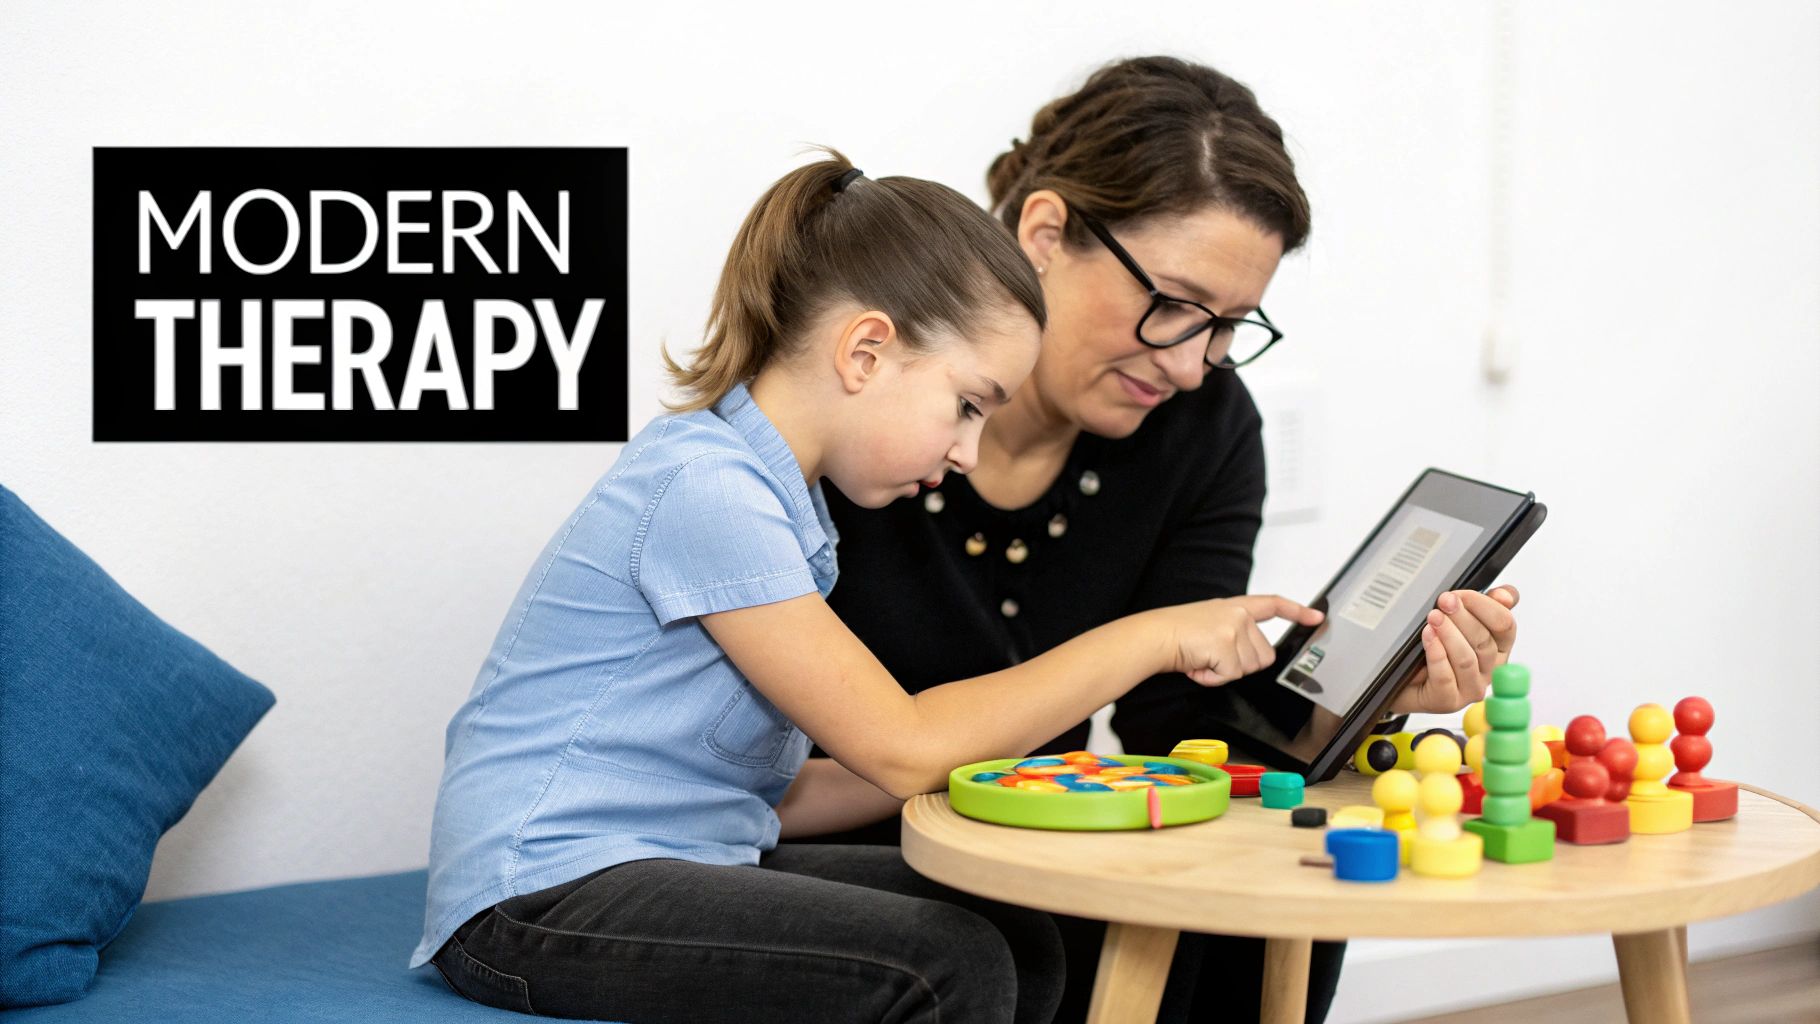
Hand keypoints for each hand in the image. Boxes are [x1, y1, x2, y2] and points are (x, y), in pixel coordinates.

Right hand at [1153, 595, 1324, 686]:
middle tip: (1212, 657)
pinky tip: (1198, 666)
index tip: (1316, 617)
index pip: (1272, 604)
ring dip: (1224, 672)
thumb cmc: (1173, 633)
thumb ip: (1234, 632)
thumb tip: (1249, 656)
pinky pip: (1231, 676)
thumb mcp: (1209, 623)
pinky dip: (1213, 678)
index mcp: (1234, 607)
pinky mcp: (1227, 645)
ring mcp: (1234, 628)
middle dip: (1240, 665)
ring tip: (1202, 658)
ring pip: (1249, 668)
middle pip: (1264, 655)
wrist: (1153, 636)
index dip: (1297, 611)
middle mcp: (1238, 615)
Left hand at [1387, 585, 1519, 713]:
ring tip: (1433, 617)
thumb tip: (1504, 596)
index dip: (1484, 606)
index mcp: (1499, 647)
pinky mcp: (1449, 701)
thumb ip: (1484, 604)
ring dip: (1449, 634)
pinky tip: (1428, 637)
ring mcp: (1471, 688)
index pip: (1505, 625)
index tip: (1460, 593)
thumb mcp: (1457, 620)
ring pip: (1467, 659)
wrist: (1400, 676)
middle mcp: (1490, 670)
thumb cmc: (1432, 646)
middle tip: (1444, 601)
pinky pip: (1445, 676)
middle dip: (1463, 617)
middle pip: (1485, 641)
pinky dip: (1436, 653)